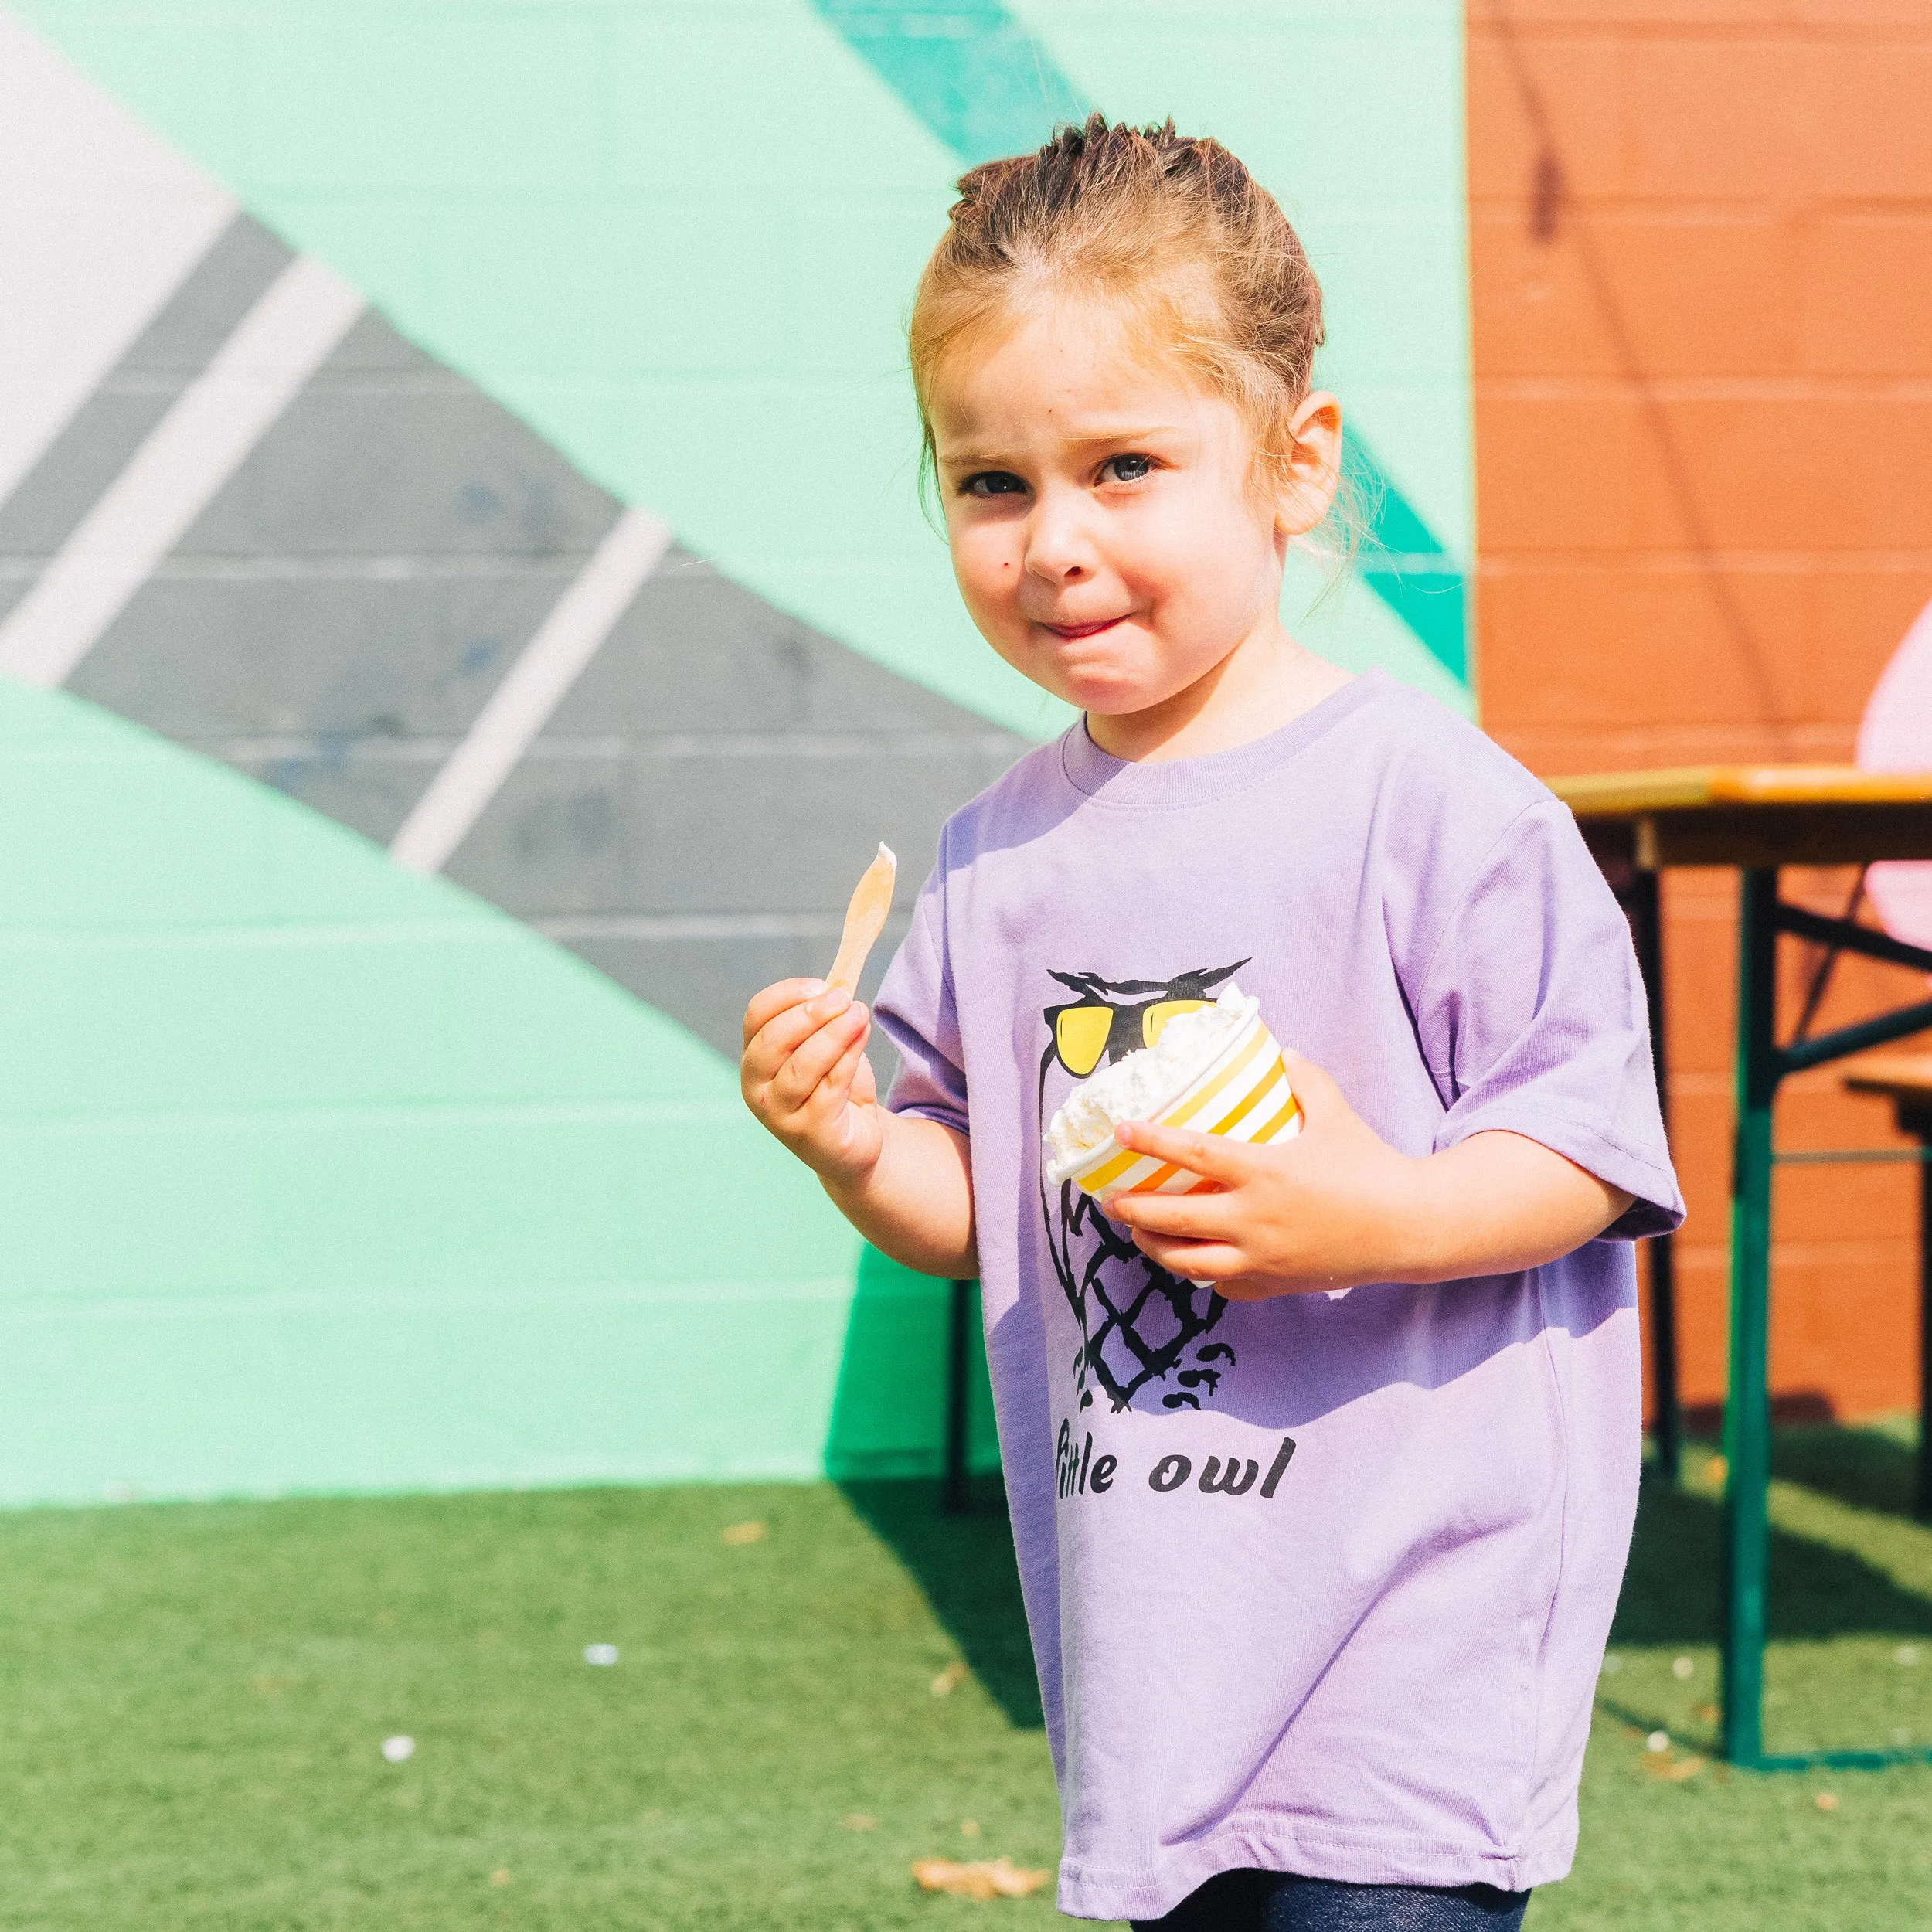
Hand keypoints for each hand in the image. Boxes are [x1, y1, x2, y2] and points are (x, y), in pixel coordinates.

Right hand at [741, 977, 882, 1186]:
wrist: (853, 1143)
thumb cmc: (834, 1088)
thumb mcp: (826, 1047)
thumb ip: (827, 1021)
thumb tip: (841, 988)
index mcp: (754, 1057)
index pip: (757, 1016)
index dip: (787, 994)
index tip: (821, 985)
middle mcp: (756, 1088)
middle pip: (773, 1040)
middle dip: (810, 1014)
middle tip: (844, 999)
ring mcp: (779, 1115)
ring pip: (801, 1066)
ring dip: (834, 1034)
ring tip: (859, 1014)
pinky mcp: (809, 1133)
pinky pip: (829, 1088)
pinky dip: (848, 1058)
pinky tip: (863, 1037)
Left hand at [1102, 1052, 1420, 1298]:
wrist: (1407, 1228)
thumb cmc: (1370, 1166)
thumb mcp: (1337, 1114)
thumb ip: (1306, 1081)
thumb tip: (1283, 1053)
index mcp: (1264, 1172)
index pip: (1193, 1155)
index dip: (1151, 1142)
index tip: (1120, 1132)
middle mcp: (1254, 1219)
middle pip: (1174, 1219)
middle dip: (1133, 1211)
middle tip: (1109, 1200)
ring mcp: (1261, 1259)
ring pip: (1188, 1263)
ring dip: (1155, 1248)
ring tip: (1137, 1233)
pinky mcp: (1274, 1285)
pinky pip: (1224, 1285)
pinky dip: (1203, 1275)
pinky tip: (1193, 1261)